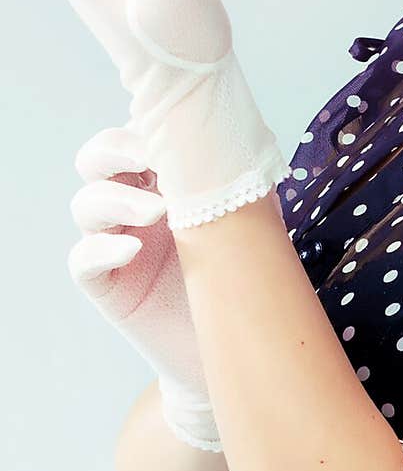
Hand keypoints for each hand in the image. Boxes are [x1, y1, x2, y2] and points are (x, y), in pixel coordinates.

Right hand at [69, 121, 221, 450]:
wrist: (244, 344)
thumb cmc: (248, 274)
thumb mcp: (251, 218)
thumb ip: (238, 177)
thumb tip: (236, 132)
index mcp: (164, 180)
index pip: (135, 137)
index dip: (144, 126)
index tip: (173, 126)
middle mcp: (133, 206)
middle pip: (96, 160)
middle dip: (115, 150)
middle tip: (149, 158)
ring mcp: (116, 243)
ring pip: (86, 205)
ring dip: (116, 200)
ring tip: (159, 211)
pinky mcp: (108, 286)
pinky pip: (83, 259)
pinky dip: (102, 248)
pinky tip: (133, 249)